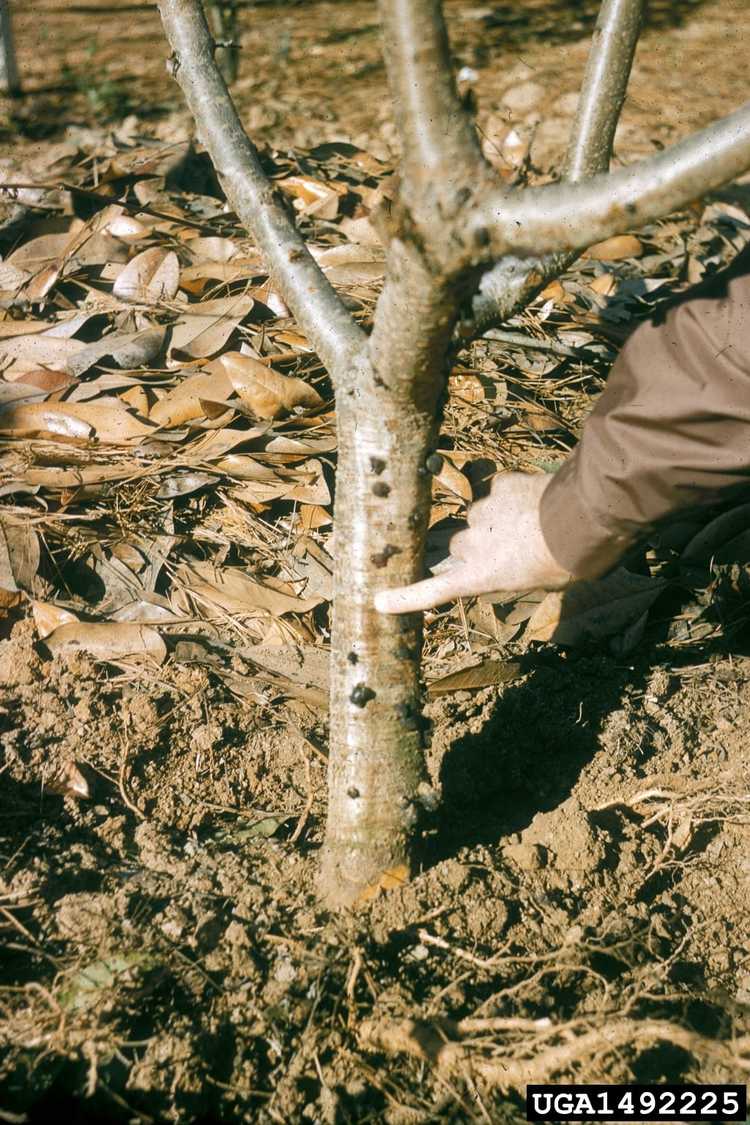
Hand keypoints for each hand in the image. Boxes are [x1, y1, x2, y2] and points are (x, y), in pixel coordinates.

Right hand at [374, 472, 571, 613]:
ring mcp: (482, 512)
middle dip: (477, 547)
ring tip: (528, 525)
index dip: (405, 598)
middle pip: (460, 546)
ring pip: (478, 516)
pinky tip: (531, 500)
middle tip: (510, 549)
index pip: (432, 591)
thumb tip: (509, 563)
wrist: (579, 521)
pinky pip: (498, 491)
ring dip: (494, 521)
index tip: (378, 601)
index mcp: (479, 575)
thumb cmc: (563, 563)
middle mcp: (471, 544)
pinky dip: (510, 496)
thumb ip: (509, 573)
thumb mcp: (535, 583)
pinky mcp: (498, 486)